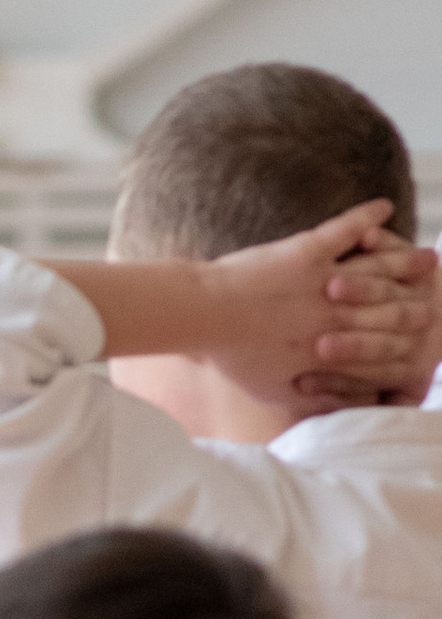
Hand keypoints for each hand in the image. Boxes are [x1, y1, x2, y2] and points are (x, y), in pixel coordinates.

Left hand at [209, 203, 437, 404]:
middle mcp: (339, 314)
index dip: (412, 337)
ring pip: (379, 267)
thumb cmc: (233, 357)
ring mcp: (325, 279)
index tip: (429, 326)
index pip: (389, 345)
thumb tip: (339, 412)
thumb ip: (314, 398)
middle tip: (441, 287)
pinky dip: (367, 217)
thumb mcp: (276, 390)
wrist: (200, 315)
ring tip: (429, 255)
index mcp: (334, 349)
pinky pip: (347, 228)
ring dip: (406, 257)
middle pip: (396, 305)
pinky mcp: (306, 249)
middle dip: (423, 297)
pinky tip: (384, 207)